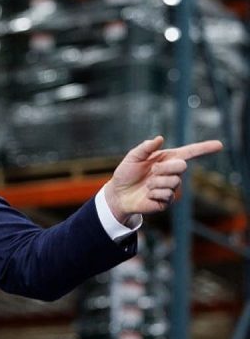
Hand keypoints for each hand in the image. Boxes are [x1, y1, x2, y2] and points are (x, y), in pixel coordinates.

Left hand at [104, 136, 222, 223]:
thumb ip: (145, 147)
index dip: (204, 148)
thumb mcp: (132, 157)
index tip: (219, 145)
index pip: (190, 152)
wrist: (118, 194)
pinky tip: (147, 194)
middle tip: (152, 170)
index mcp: (167, 159)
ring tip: (146, 184)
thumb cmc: (126, 173)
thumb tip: (159, 138)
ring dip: (156, 182)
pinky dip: (154, 193)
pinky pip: (167, 195)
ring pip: (174, 182)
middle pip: (182, 166)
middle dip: (165, 167)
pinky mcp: (167, 201)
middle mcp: (172, 172)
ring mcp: (171, 187)